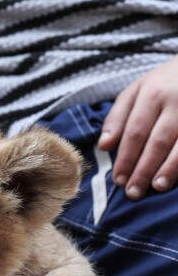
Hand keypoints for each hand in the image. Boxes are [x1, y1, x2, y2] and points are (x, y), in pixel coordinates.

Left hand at [99, 56, 177, 199]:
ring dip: (168, 170)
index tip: (118, 180)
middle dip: (143, 170)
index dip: (126, 158)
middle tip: (132, 192)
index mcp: (151, 94)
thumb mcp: (136, 90)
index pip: (134, 132)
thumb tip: (104, 146)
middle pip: (157, 142)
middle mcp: (176, 102)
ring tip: (156, 187)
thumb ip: (118, 117)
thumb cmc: (162, 83)